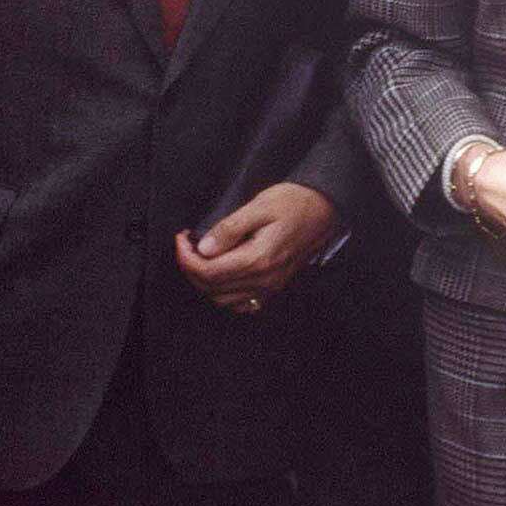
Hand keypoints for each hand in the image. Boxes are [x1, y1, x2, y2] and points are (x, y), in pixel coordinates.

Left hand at [174, 182, 336, 313]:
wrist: (325, 209)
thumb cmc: (294, 202)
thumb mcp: (260, 205)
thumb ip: (230, 228)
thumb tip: (204, 248)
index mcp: (258, 259)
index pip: (209, 271)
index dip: (186, 258)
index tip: (180, 238)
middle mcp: (264, 280)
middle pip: (212, 288)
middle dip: (191, 268)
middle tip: (186, 245)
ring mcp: (270, 287)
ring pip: (223, 300)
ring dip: (204, 282)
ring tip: (199, 257)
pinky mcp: (274, 287)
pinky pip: (241, 304)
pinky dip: (224, 294)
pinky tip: (222, 274)